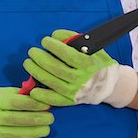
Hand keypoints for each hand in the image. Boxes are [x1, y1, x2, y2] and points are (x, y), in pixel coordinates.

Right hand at [0, 87, 53, 137]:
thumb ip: (15, 92)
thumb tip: (35, 92)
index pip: (16, 103)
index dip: (33, 103)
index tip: (46, 103)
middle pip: (19, 119)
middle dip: (37, 119)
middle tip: (50, 117)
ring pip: (17, 134)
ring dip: (34, 132)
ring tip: (46, 128)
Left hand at [23, 29, 137, 107]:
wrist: (109, 85)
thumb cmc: (97, 62)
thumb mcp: (91, 46)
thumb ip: (73, 37)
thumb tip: (55, 35)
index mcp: (88, 64)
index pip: (67, 54)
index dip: (53, 46)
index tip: (45, 40)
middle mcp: (82, 79)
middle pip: (56, 68)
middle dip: (40, 58)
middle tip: (32, 51)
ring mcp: (76, 92)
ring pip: (52, 82)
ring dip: (36, 71)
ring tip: (28, 62)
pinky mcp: (71, 101)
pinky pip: (54, 100)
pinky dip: (42, 95)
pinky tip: (33, 89)